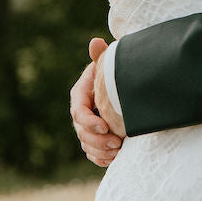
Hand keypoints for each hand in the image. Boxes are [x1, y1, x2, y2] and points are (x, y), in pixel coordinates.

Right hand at [70, 38, 124, 167]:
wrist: (123, 86)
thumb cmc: (114, 73)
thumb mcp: (107, 64)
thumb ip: (100, 56)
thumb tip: (96, 42)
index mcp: (80, 95)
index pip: (78, 112)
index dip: (89, 121)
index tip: (105, 126)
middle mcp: (80, 113)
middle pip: (81, 132)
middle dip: (97, 139)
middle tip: (116, 142)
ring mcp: (86, 127)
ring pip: (86, 144)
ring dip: (100, 150)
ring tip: (117, 150)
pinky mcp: (94, 139)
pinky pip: (92, 153)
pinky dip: (101, 158)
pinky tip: (113, 159)